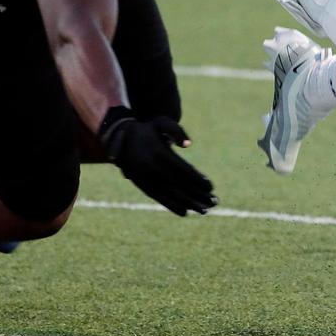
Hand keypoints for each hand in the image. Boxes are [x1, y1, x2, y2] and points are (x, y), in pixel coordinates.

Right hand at [99, 107, 216, 215]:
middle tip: (214, 202)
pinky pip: (159, 199)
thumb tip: (188, 145)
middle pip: (180, 186)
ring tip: (205, 211)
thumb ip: (176, 130)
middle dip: (198, 195)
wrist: (120, 137)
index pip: (183, 171)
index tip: (211, 187)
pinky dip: (173, 206)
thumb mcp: (161, 122)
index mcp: (159, 154)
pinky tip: (185, 212)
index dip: (198, 180)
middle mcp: (152, 169)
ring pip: (171, 195)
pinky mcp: (142, 185)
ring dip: (189, 204)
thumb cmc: (147, 128)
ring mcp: (146, 179)